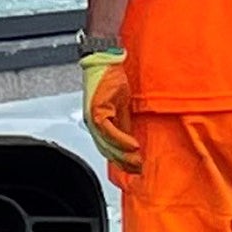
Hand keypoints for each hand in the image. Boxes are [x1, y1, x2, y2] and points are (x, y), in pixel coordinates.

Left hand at [79, 44, 140, 176]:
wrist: (104, 61)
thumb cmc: (111, 80)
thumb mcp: (122, 108)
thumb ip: (125, 126)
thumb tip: (133, 144)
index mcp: (98, 124)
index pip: (108, 149)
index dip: (121, 162)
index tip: (135, 169)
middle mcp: (92, 124)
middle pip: (106, 151)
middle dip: (123, 163)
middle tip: (139, 170)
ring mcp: (92, 118)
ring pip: (106, 144)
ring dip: (123, 155)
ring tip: (138, 161)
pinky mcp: (96, 111)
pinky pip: (108, 131)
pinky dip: (121, 140)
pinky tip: (133, 146)